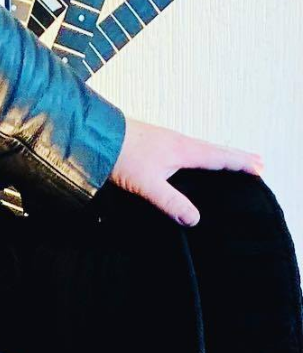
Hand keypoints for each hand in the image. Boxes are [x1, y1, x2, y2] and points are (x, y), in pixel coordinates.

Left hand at [108, 116, 264, 225]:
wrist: (93, 133)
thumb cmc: (119, 154)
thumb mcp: (146, 183)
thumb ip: (171, 202)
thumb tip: (195, 219)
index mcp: (183, 149)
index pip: (219, 158)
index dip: (240, 164)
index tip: (260, 167)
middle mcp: (177, 141)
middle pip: (214, 150)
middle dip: (235, 158)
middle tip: (257, 162)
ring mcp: (164, 139)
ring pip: (199, 148)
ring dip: (218, 155)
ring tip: (230, 162)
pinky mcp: (152, 141)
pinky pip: (185, 148)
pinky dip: (199, 154)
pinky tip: (192, 161)